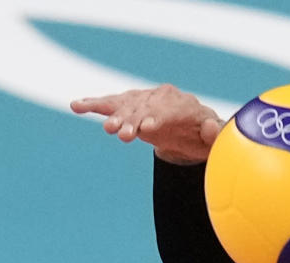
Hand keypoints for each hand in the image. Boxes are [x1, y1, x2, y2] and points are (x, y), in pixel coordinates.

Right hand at [70, 84, 222, 163]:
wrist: (192, 131)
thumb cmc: (204, 136)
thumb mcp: (213, 138)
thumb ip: (213, 133)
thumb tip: (209, 126)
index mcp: (183, 104)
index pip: (168, 109)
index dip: (157, 118)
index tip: (146, 128)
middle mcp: (162, 97)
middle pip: (144, 108)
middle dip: (133, 120)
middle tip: (123, 135)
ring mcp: (144, 100)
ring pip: (126, 106)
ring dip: (115, 116)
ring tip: (107, 129)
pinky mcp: (130, 106)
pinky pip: (110, 104)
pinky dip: (93, 104)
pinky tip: (76, 106)